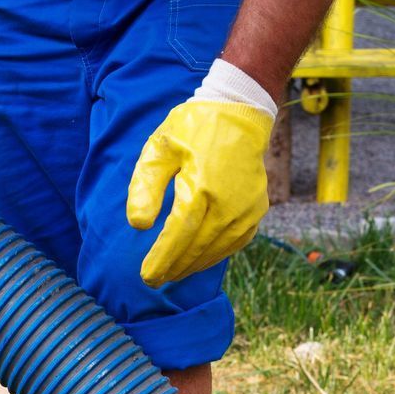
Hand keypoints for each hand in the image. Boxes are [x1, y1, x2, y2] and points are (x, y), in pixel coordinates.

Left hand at [126, 99, 273, 288]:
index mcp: (201, 187)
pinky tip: (198, 260)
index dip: (162, 259)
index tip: (147, 276)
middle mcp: (228, 204)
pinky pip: (234, 243)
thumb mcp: (160, 148)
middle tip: (154, 280)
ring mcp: (247, 210)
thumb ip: (146, 186)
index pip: (178, 235)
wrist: (240, 113)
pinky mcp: (256, 211)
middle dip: (174, 268)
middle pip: (196, 248)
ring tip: (172, 273)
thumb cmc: (193, 129)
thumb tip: (138, 225)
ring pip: (216, 250)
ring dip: (193, 265)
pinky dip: (214, 255)